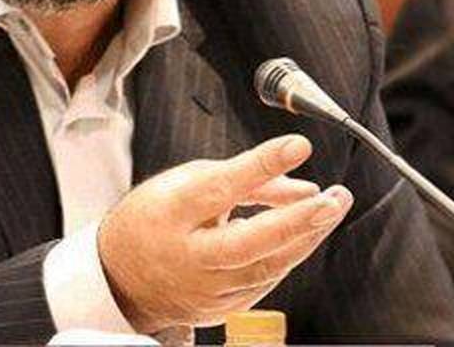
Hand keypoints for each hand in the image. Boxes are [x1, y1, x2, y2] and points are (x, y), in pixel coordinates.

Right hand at [97, 134, 352, 332]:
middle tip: (333, 198)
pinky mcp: (221, 308)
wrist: (121, 277)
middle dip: (297, 220)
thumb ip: (244, 181)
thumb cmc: (154, 219)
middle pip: (250, 241)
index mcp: (171, 212)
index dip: (261, 166)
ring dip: (306, 237)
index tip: (297, 146)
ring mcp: (206, 287)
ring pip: (267, 266)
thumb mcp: (186, 181)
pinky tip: (304, 235)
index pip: (220, 187)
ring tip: (333, 208)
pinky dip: (286, 256)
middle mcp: (189, 254)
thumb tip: (299, 186)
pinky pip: (264, 282)